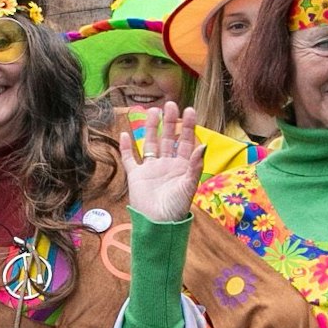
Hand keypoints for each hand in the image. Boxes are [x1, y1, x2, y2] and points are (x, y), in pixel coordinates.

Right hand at [119, 101, 203, 223]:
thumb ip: (195, 165)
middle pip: (168, 138)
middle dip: (169, 122)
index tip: (189, 110)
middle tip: (170, 104)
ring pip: (150, 143)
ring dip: (150, 128)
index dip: (187, 126)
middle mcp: (166, 164)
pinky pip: (130, 158)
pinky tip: (125, 134)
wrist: (158, 223)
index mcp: (182, 166)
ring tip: (152, 111)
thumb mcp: (189, 185)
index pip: (185, 141)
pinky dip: (127, 147)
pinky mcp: (136, 176)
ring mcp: (151, 169)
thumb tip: (202, 145)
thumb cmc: (176, 207)